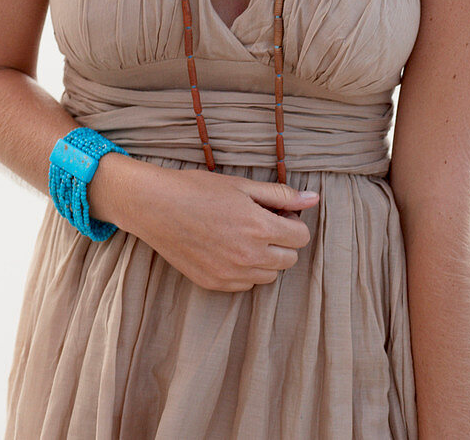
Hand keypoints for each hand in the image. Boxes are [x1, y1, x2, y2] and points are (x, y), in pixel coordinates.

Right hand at [119, 162, 319, 291]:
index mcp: (259, 229)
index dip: (293, 221)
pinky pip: (245, 284)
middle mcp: (248, 257)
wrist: (156, 206)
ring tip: (244, 234)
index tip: (278, 212)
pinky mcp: (214, 284)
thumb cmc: (198, 189)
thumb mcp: (242, 186)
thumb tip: (313, 198)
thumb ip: (281, 195)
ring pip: (269, 275)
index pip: (301, 237)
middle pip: (289, 259)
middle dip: (283, 240)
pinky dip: (245, 269)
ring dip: (266, 258)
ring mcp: (230, 274)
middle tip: (263, 222)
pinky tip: (228, 247)